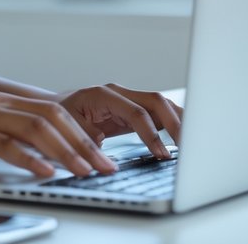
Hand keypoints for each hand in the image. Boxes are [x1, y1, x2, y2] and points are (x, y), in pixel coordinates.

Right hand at [0, 92, 118, 178]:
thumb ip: (13, 138)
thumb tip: (47, 158)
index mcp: (6, 101)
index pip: (56, 113)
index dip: (83, 134)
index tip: (103, 156)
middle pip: (52, 118)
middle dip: (83, 144)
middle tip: (104, 166)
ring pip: (34, 128)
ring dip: (64, 151)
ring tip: (82, 171)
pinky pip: (4, 144)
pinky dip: (29, 158)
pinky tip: (44, 171)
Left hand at [57, 84, 183, 159]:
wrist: (53, 108)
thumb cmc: (58, 118)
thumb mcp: (67, 129)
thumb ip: (86, 139)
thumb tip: (103, 151)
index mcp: (103, 95)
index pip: (136, 112)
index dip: (151, 134)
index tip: (161, 154)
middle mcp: (119, 92)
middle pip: (156, 101)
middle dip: (175, 123)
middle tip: (187, 147)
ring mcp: (128, 98)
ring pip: (162, 104)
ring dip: (179, 121)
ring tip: (193, 143)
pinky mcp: (134, 108)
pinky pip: (158, 112)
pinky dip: (173, 123)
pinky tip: (183, 137)